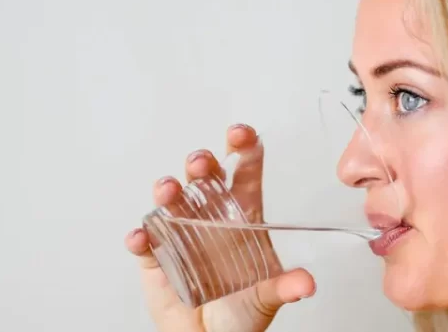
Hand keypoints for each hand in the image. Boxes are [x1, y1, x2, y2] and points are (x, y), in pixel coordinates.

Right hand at [125, 124, 315, 331]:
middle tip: (201, 164)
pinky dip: (141, 238)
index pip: (244, 173)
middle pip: (204, 178)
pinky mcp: (155, 257)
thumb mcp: (267, 298)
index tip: (240, 134)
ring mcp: (180, 234)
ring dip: (168, 192)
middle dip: (201, 164)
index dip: (242, 148)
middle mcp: (210, 217)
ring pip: (171, 202)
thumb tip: (306, 284)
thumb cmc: (241, 313)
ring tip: (168, 192)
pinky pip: (145, 242)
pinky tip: (141, 237)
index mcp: (242, 217)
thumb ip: (285, 288)